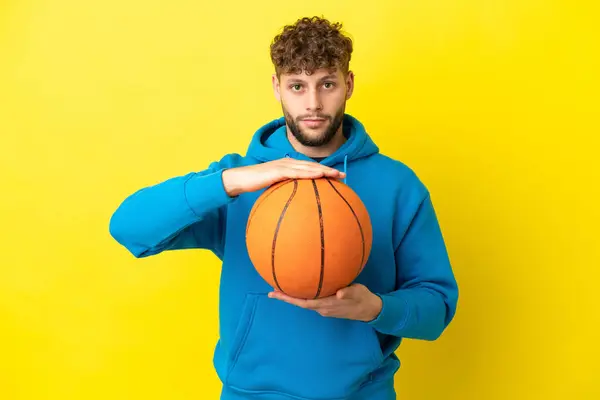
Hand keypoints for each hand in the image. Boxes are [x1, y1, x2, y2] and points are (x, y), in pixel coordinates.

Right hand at [222, 158, 344, 196]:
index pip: (309, 168)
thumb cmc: (254, 185)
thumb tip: (292, 209)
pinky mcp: (278, 170)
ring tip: (336, 175)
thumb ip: (283, 193)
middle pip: (312, 166)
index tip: (337, 178)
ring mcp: (284, 165)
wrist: (240, 180)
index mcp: (288, 167)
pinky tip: (320, 175)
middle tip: (344, 176)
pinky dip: (310, 173)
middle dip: (329, 170)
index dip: (324, 172)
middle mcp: (288, 163)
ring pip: (308, 167)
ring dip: (324, 170)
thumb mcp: (272, 190)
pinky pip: (297, 172)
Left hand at [268, 283, 382, 321]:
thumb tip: (340, 292)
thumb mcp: (358, 293)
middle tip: (271, 291)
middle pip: (300, 303)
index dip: (289, 299)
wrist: (370, 310)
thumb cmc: (363, 299)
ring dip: (293, 297)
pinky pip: (311, 300)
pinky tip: (301, 287)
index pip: (304, 303)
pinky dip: (303, 295)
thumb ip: (349, 292)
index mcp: (327, 305)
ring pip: (305, 302)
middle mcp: (323, 309)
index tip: (275, 294)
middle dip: (286, 297)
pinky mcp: (328, 305)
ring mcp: (325, 308)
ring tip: (281, 288)